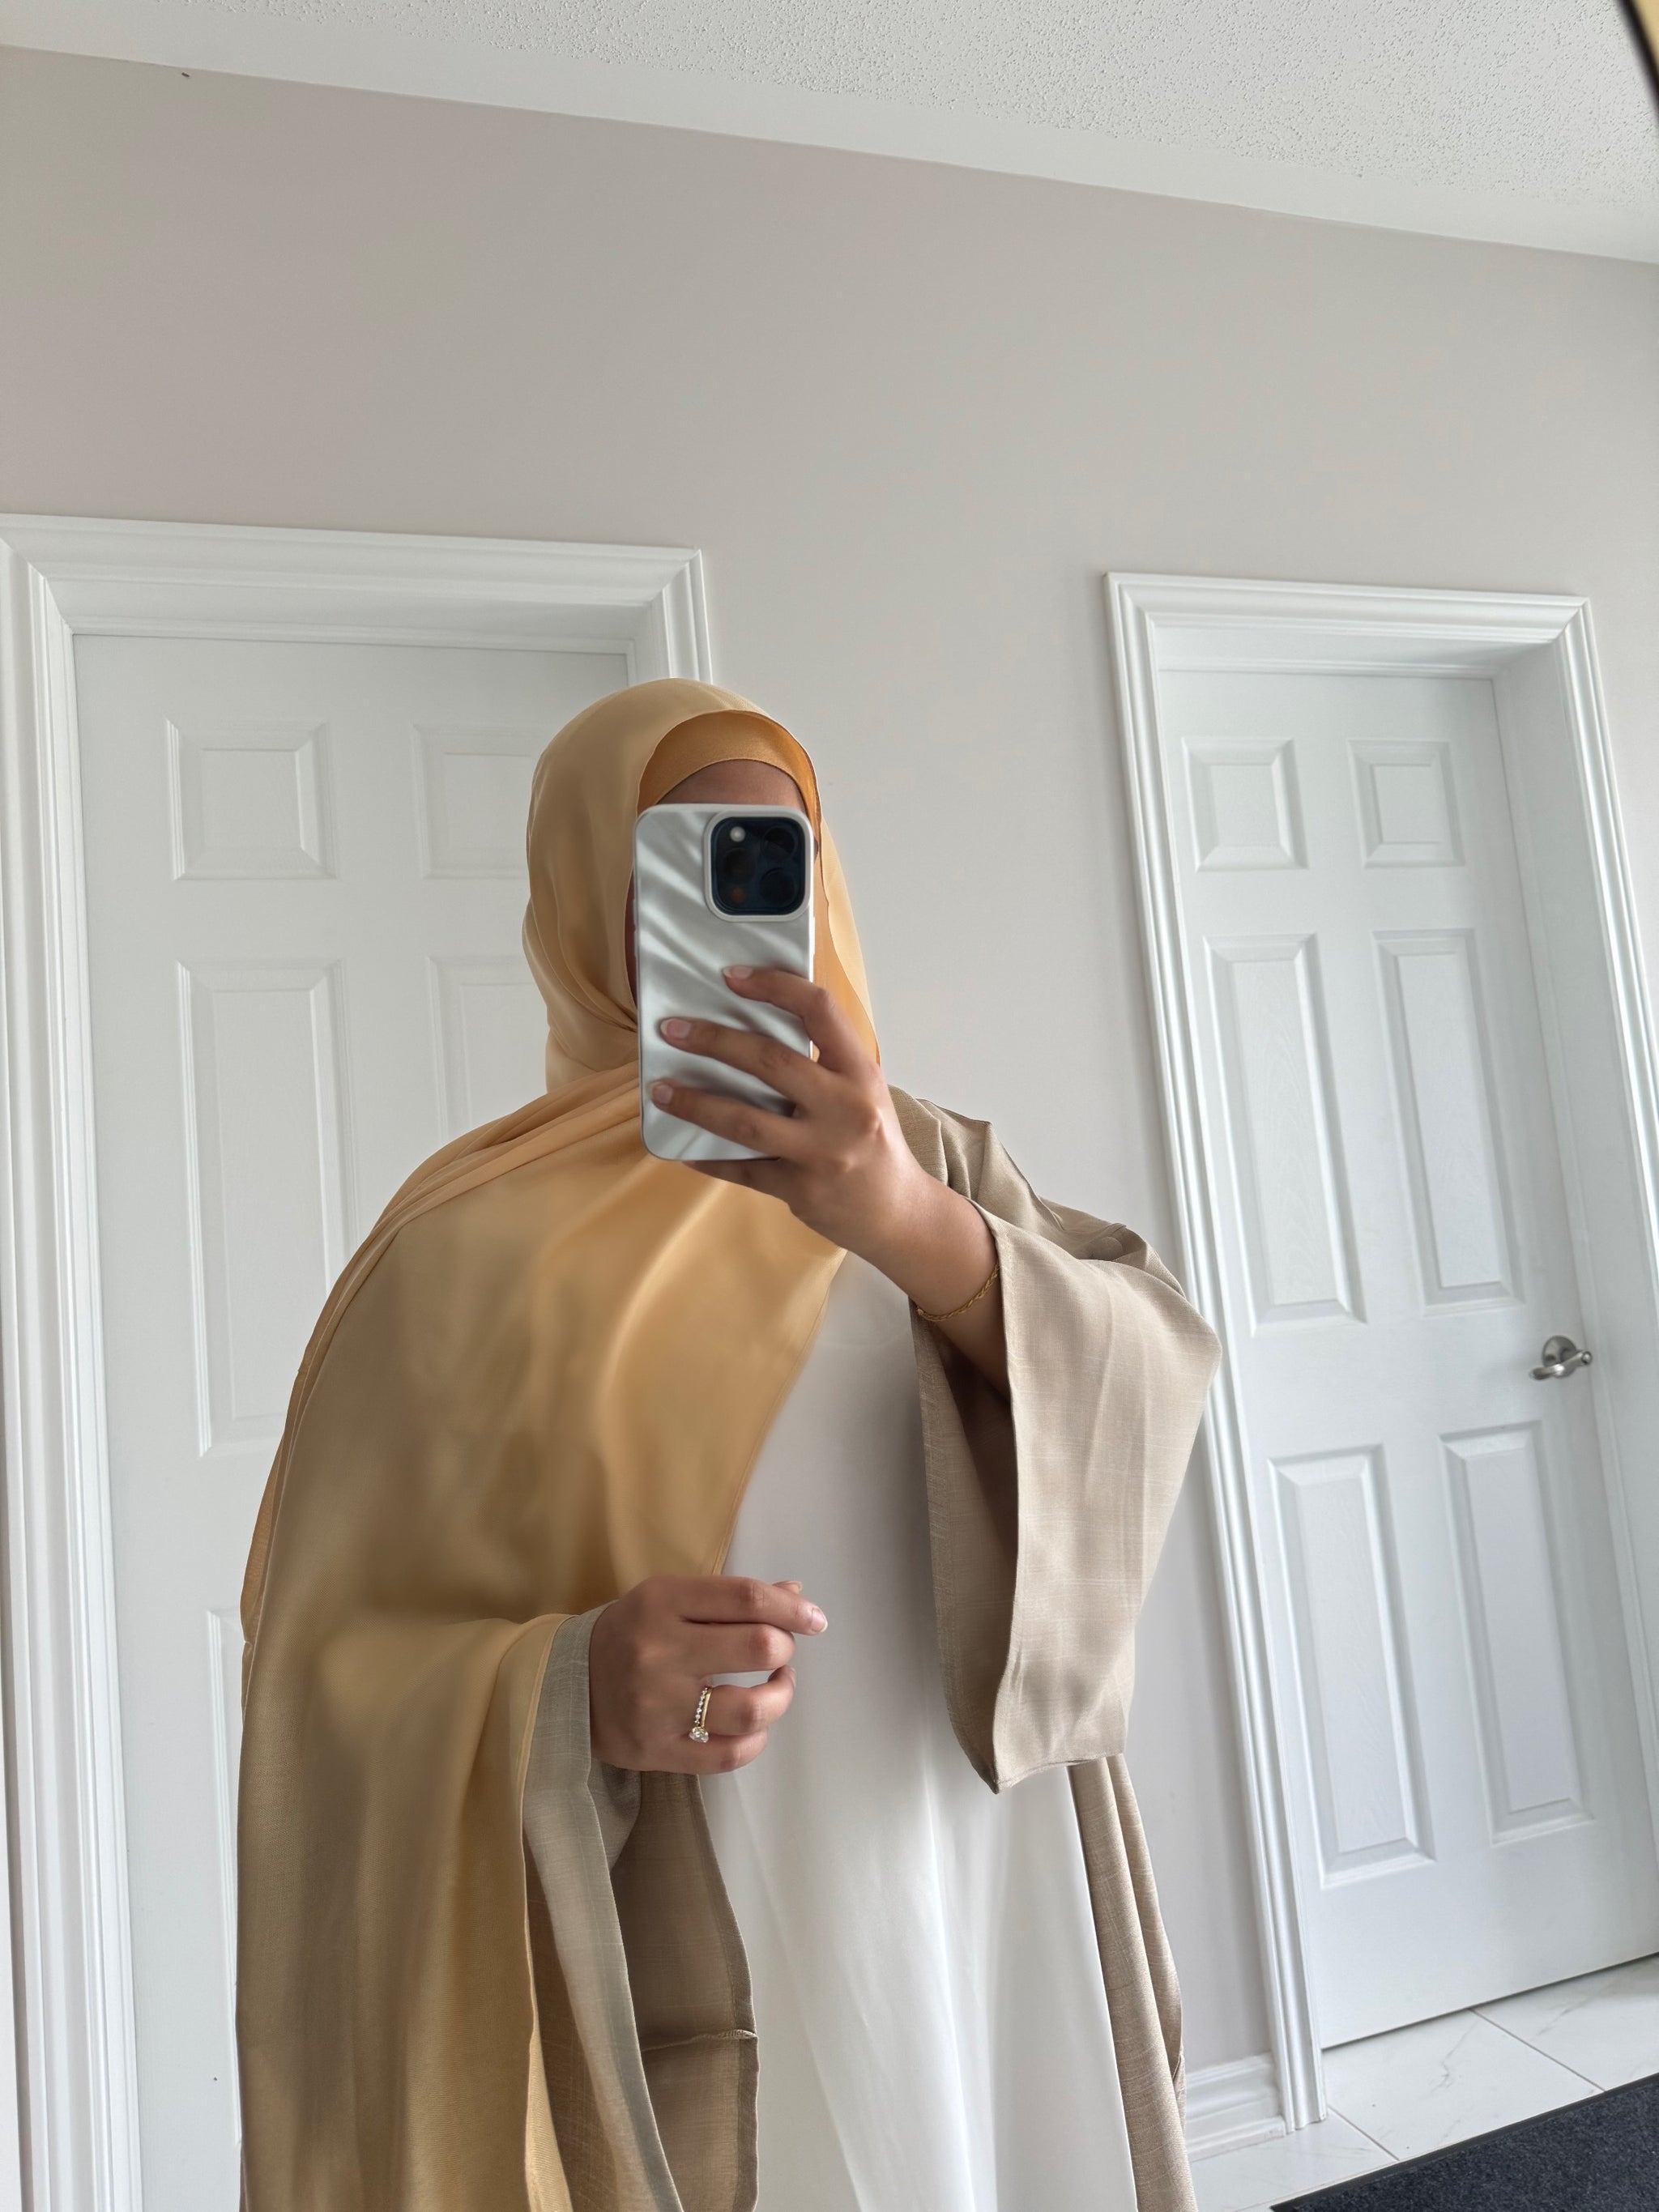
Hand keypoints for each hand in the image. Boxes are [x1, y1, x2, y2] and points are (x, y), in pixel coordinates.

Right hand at [588, 1574, 826, 1772]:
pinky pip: (728, 1754)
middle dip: (784, 1648)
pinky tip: (755, 1726)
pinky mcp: (657, 1751)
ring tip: (776, 1687)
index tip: (814, 1619)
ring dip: (780, 1696)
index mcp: (662, 1602)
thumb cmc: (632, 1633)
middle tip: (779, 1652)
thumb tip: (797, 1597)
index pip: (745, 1597)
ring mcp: (657, 1706)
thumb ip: (732, 1597)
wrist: (567, 1686)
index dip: (791, 1608)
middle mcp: (659, 1652)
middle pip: (757, 1647)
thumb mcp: (670, 1598)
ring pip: (751, 1708)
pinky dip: (756, 1740)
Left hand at [649, 969, 1007, 1386]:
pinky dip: (707, 1157)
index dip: (774, 986)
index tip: (731, 976)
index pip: (820, 1011)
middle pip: (770, 1062)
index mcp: (861, 1073)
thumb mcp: (863, 1091)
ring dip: (695, 1102)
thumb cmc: (873, 1141)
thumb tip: (754, 1027)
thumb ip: (823, 1062)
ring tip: (659, 1089)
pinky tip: (681, 1147)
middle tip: (673, 1030)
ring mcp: (820, 1152)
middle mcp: (844, 1108)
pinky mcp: (799, 1189)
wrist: (898, 1213)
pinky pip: (742, 1169)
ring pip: (745, 1121)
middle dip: (714, 1041)